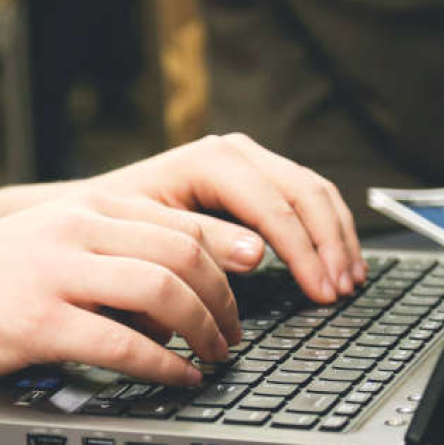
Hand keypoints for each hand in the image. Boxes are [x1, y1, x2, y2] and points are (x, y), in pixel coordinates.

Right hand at [0, 192, 244, 385]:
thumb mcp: (47, 241)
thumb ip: (107, 248)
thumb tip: (177, 284)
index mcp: (83, 207)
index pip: (177, 220)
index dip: (226, 252)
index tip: (253, 278)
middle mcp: (73, 229)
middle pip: (182, 253)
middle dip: (223, 297)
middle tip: (234, 332)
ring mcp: (55, 273)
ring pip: (162, 290)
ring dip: (203, 329)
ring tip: (215, 355)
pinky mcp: (38, 322)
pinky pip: (123, 343)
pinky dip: (163, 364)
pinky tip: (178, 377)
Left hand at [83, 134, 365, 301]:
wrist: (93, 212)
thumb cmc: (114, 227)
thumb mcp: (150, 236)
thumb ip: (202, 242)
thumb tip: (257, 254)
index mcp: (210, 161)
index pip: (274, 206)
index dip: (304, 252)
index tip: (321, 290)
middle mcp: (235, 153)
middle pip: (305, 193)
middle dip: (329, 245)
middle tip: (341, 291)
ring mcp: (249, 162)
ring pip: (314, 193)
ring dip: (337, 238)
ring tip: (350, 281)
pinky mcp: (255, 179)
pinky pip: (306, 199)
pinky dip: (327, 231)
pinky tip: (338, 261)